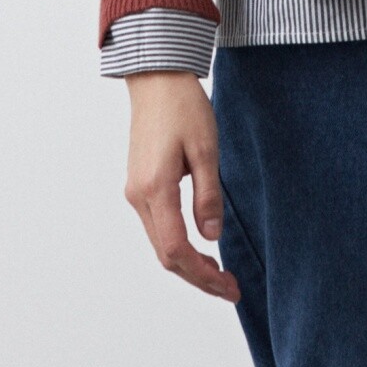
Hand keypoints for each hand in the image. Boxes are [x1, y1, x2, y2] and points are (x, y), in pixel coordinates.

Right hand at [123, 71, 240, 301]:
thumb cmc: (183, 107)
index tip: (229, 285)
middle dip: (198, 277)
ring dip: (188, 263)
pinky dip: (178, 244)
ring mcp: (136, 192)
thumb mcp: (205, 149)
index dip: (203, 275)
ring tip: (219, 273)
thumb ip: (208, 195)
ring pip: (160, 243)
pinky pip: (158, 227)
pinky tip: (199, 246)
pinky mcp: (139, 184)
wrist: (157, 78)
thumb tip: (212, 238)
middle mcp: (139, 196)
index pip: (176, 250)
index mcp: (155, 189)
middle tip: (230, 288)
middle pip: (165, 255)